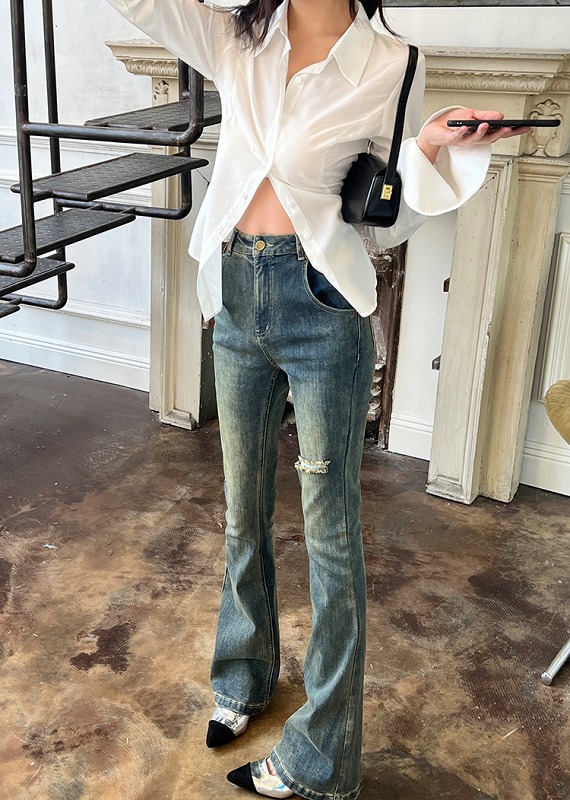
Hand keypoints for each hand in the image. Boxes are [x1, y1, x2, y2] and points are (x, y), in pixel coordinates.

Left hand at [416, 108, 530, 163]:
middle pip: (491, 138)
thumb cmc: (452, 123)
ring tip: (488, 125)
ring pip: (476, 139)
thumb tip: (500, 115)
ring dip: (482, 132)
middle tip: (510, 129)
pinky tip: (466, 127)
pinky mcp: (451, 140)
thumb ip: (485, 116)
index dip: (513, 131)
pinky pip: (457, 137)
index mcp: (481, 132)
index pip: (500, 132)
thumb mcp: (471, 115)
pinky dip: (462, 132)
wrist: (433, 129)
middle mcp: (474, 138)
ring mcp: (463, 140)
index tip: (525, 127)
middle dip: (501, 133)